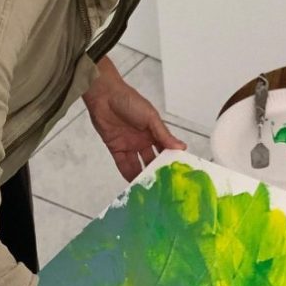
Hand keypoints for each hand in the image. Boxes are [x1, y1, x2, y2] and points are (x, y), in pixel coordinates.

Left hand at [84, 58, 186, 180]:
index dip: (170, 161)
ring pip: (138, 164)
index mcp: (154, 131)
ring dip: (142, 175)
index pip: (165, 150)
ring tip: (149, 189)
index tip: (177, 174)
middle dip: (157, 172)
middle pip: (152, 160)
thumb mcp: (151, 117)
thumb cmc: (129, 100)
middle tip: (163, 186)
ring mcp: (130, 145)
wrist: (104, 96)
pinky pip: (123, 164)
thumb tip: (181, 147)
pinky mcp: (116, 148)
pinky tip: (134, 184)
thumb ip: (164, 134)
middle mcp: (143, 140)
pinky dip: (128, 173)